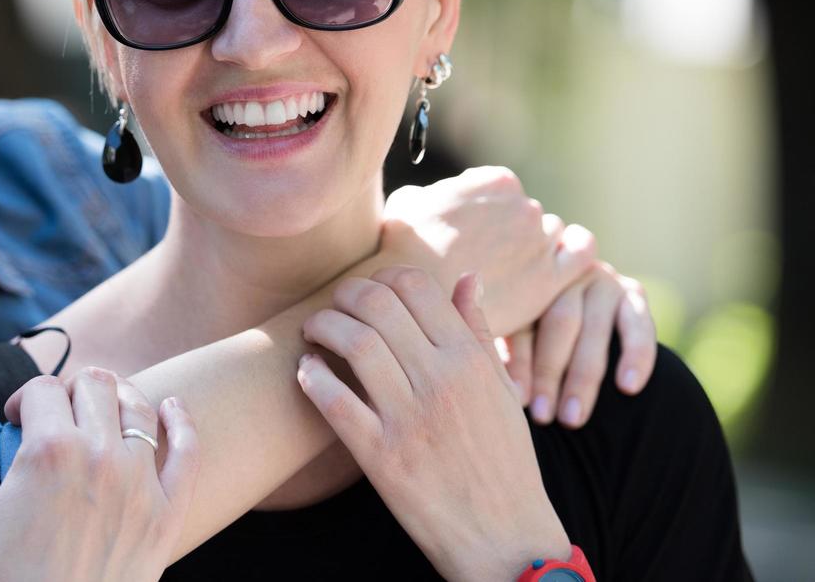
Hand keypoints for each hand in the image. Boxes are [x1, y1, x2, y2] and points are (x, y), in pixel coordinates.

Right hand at [0, 368, 199, 581]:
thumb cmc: (5, 577)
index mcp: (48, 451)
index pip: (43, 388)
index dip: (26, 398)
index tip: (18, 421)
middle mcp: (99, 455)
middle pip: (95, 383)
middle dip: (70, 389)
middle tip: (57, 415)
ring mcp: (140, 482)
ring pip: (138, 405)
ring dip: (117, 397)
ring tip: (101, 412)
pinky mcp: (167, 511)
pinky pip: (188, 450)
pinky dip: (182, 422)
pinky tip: (171, 408)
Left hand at [298, 266, 569, 581]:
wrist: (505, 538)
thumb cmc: (504, 460)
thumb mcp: (502, 391)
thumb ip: (479, 331)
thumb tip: (468, 276)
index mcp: (470, 360)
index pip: (416, 286)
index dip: (381, 277)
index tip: (367, 291)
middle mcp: (441, 382)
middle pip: (377, 304)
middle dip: (344, 294)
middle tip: (333, 307)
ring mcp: (410, 419)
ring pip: (355, 343)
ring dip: (323, 326)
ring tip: (315, 333)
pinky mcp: (382, 458)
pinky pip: (335, 402)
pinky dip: (312, 377)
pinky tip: (308, 370)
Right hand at [382, 167, 591, 335]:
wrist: (412, 298)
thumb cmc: (403, 248)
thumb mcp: (408, 201)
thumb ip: (433, 191)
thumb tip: (435, 195)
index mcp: (497, 183)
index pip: (502, 190)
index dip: (484, 209)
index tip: (468, 230)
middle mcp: (525, 207)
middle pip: (526, 213)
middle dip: (509, 230)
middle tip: (485, 256)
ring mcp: (541, 243)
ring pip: (551, 235)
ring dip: (535, 246)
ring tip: (509, 269)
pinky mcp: (551, 278)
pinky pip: (582, 255)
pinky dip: (575, 252)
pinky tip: (557, 263)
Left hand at [499, 225, 657, 427]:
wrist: (588, 309)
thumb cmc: (535, 336)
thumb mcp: (515, 331)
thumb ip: (500, 347)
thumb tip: (497, 387)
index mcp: (529, 281)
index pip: (523, 321)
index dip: (518, 363)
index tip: (516, 400)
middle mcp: (566, 275)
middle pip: (557, 324)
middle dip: (548, 374)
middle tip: (542, 416)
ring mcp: (602, 280)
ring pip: (593, 329)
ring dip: (582, 378)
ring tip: (573, 418)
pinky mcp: (634, 293)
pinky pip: (639, 325)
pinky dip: (636, 356)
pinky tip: (628, 387)